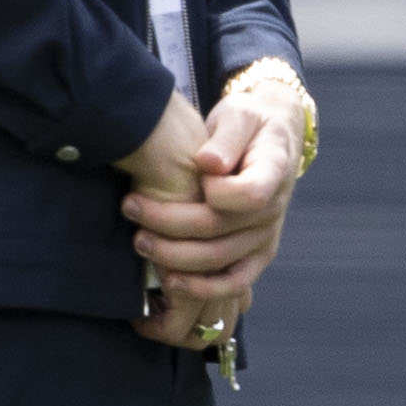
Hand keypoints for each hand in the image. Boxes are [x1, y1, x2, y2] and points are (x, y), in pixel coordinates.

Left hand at [123, 68, 313, 339]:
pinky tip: (169, 283)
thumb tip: (208, 163)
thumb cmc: (247, 124)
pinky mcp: (256, 257)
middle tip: (130, 207)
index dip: (218, 192)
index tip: (194, 172)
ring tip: (139, 240)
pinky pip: (233, 283)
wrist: (269, 141)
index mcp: (275, 172)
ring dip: (174, 255)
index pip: (250, 194)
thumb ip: (226, 137)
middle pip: (220, 229)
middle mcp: (274, 211)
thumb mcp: (238, 116)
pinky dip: (201, 289)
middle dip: (168, 222)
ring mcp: (265, 238)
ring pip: (219, 260)